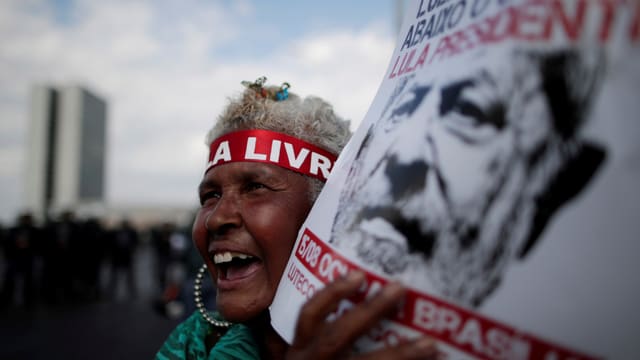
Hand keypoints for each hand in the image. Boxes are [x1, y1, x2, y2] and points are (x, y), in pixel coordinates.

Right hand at [285, 271, 437, 359]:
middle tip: (399, 288)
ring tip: (431, 344)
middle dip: (370, 311)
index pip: (309, 315)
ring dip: (402, 354)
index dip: (331, 293)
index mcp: (301, 350)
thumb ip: (320, 336)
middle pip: (338, 336)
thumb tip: (358, 300)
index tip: (359, 275)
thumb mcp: (304, 357)